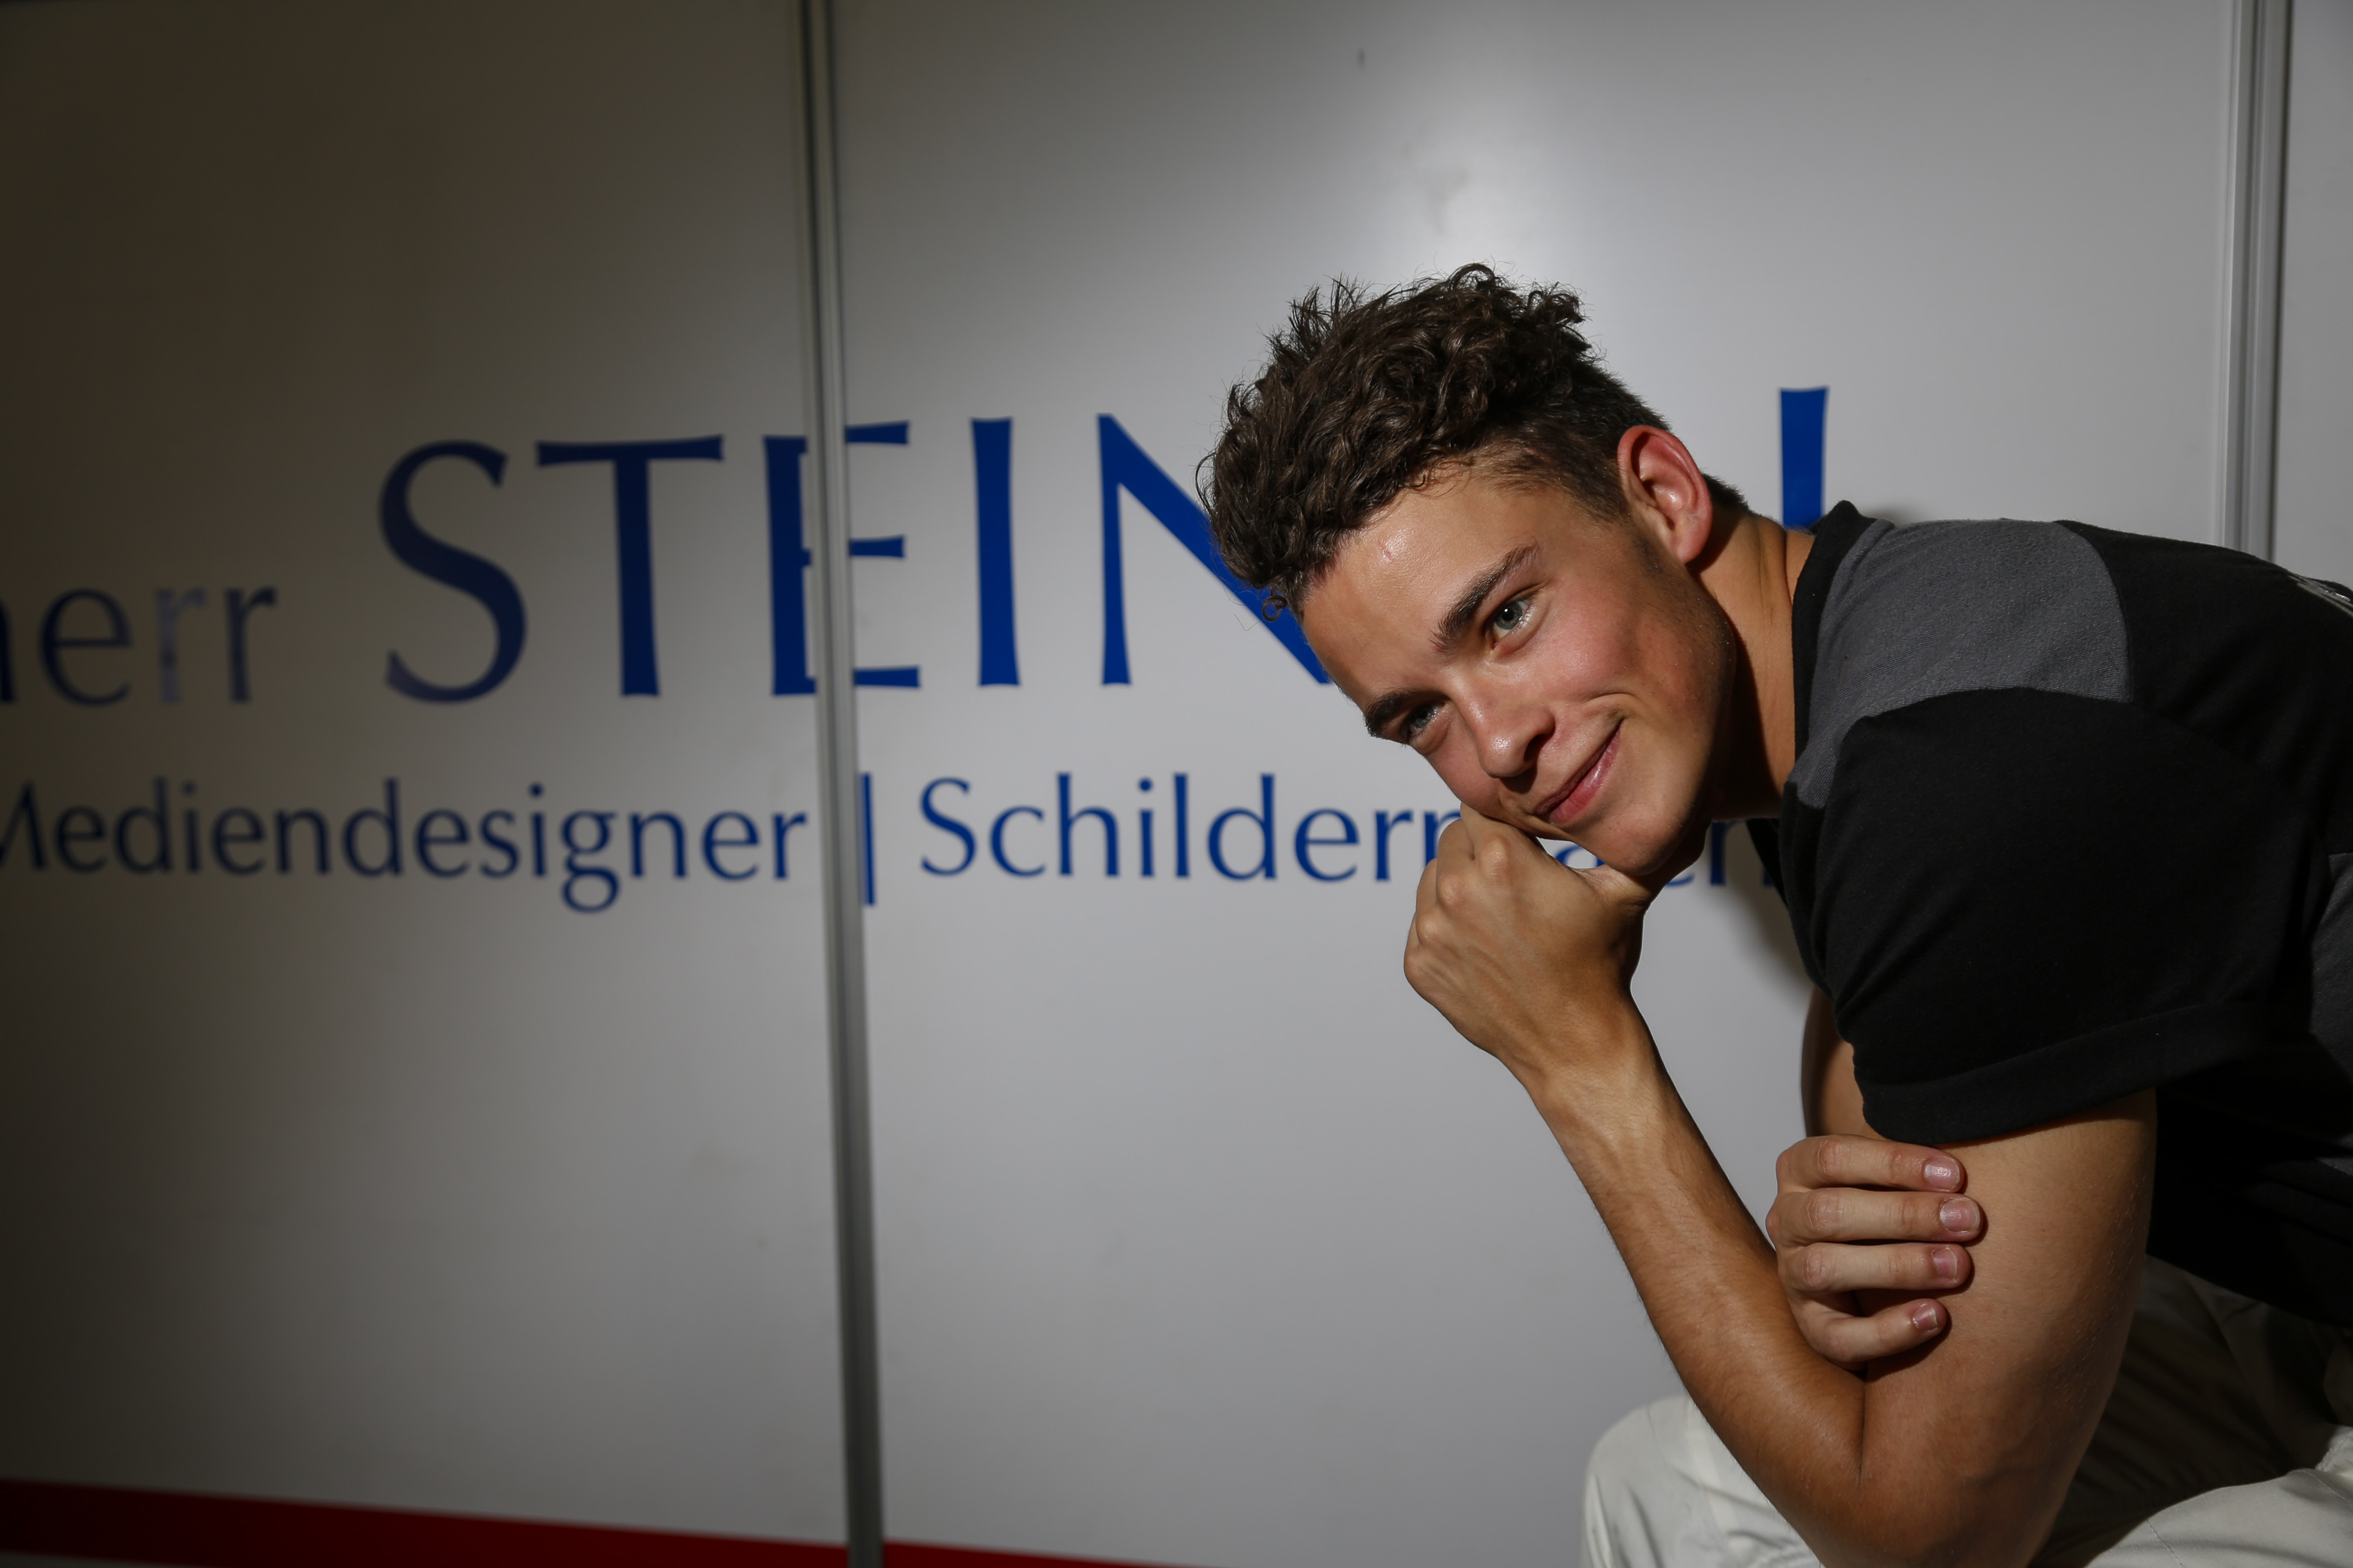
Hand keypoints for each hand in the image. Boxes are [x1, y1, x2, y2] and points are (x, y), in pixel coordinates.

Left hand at [1404, 809, 1653, 1089]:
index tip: (1521, 835)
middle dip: (1481, 849)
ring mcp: (1433, 930)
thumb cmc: (1600, 966)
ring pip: (1432, 877)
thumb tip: (1671, 806)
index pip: (1480, 804)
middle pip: (1454, 837)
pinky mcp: (1418, 963)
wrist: (1574, 1043)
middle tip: (1516, 877)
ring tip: (1502, 914)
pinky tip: (1485, 945)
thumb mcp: (1625, 892)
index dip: (1503, 816)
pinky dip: (1446, 927)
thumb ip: (1638, 837)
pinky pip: (1422, 923)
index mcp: (1503, 859)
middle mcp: (1458, 890)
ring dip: (1459, 885)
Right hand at [1766, 1135, 1983, 1369]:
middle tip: (1968, 1221)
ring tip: (1959, 1267)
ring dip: (1898, 1266)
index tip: (1956, 1174)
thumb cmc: (1892, 1214)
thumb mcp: (1889, 1180)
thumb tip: (1969, 1159)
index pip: (1831, 1157)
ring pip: (1826, 1268)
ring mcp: (1794, 1275)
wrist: (1865, 1282)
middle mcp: (1787, 1221)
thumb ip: (1914, 1168)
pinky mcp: (1812, 1327)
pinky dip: (1888, 1330)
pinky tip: (1935, 1318)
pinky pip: (1837, 1336)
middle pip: (1829, 1212)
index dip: (1892, 1163)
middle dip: (1903, 1216)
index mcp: (1800, 1173)